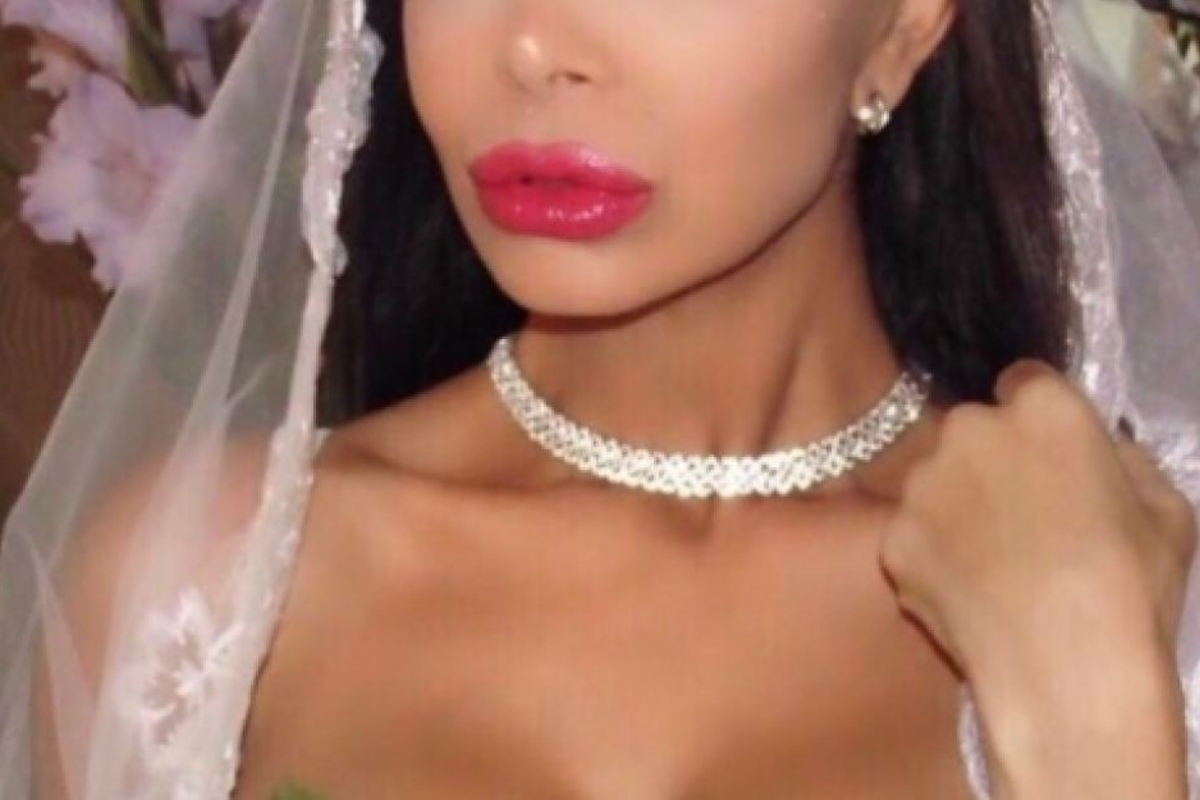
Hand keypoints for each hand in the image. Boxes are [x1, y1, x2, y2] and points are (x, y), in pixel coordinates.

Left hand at [878, 359, 1196, 796]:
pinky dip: (931, 558)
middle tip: (1019, 519)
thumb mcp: (1165, 507)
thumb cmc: (1131, 584)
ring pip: (934, 483)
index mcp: (1042, 407)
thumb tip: (1095, 451)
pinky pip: (912, 537)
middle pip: (971, 431)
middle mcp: (968, 429)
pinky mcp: (891, 538)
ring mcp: (921, 484)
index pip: (1024, 383)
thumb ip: (1119, 459)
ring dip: (954, 508)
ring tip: (991, 566)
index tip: (1046, 459)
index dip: (1036, 421)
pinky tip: (965, 596)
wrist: (1065, 667)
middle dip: (990, 462)